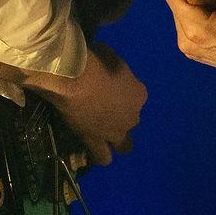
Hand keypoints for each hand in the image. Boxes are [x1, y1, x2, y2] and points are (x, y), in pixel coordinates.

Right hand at [25, 42, 144, 165]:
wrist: (75, 77)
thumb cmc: (94, 60)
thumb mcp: (111, 58)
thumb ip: (114, 71)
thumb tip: (108, 71)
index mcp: (140, 93)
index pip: (136, 95)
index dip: (123, 92)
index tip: (109, 86)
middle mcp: (133, 115)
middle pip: (131, 120)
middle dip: (122, 116)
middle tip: (104, 107)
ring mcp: (116, 131)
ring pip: (124, 145)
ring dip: (117, 141)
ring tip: (103, 135)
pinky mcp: (97, 141)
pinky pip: (103, 156)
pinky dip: (100, 155)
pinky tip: (92, 151)